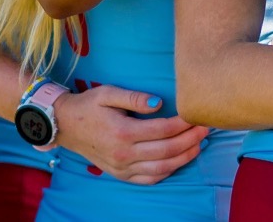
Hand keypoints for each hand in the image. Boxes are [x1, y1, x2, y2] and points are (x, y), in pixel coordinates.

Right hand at [54, 84, 209, 185]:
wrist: (65, 126)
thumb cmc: (89, 105)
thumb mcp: (108, 93)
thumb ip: (134, 97)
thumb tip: (159, 102)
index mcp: (123, 132)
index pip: (164, 130)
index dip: (185, 123)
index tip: (198, 115)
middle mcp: (124, 154)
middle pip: (167, 151)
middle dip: (191, 139)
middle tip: (207, 128)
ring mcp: (121, 168)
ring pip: (161, 169)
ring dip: (184, 158)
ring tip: (199, 144)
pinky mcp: (120, 175)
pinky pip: (148, 180)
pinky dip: (167, 172)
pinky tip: (179, 160)